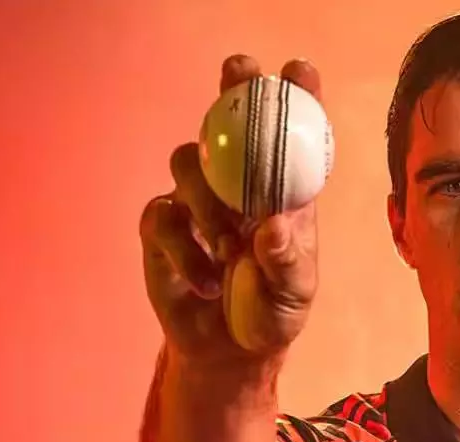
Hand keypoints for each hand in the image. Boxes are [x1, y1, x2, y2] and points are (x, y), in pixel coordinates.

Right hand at [139, 55, 322, 369]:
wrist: (227, 353)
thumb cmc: (271, 316)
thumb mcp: (293, 297)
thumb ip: (287, 263)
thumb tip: (273, 227)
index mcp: (283, 193)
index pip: (289, 136)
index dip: (295, 97)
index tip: (299, 70)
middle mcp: (240, 186)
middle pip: (228, 121)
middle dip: (233, 91)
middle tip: (237, 76)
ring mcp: (197, 202)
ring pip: (189, 162)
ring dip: (207, 202)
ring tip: (227, 251)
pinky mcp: (162, 228)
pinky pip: (160, 215)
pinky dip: (182, 250)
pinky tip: (204, 282)